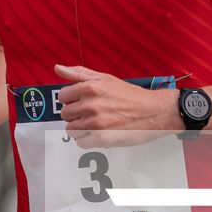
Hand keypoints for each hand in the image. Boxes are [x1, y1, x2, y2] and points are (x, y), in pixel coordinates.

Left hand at [53, 65, 177, 147]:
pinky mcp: (101, 139)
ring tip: (96, 123)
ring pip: (71, 130)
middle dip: (76, 114)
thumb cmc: (130, 95)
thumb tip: (58, 68)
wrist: (153, 112)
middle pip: (65, 114)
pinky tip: (99, 133)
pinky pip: (80, 143)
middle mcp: (90, 105)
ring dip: (80, 128)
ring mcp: (95, 124)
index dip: (72, 99)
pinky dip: (88, 140)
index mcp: (89, 88)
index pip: (62, 96)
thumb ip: (79, 74)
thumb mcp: (104, 78)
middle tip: (93, 113)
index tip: (82, 101)